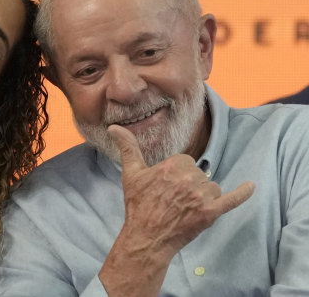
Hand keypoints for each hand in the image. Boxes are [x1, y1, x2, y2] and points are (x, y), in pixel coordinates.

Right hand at [98, 125, 254, 296]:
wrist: (146, 238)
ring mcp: (201, 196)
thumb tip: (114, 128)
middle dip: (190, 186)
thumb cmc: (138, 206)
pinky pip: (232, 199)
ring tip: (186, 208)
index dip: (177, 174)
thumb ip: (127, 147)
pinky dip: (243, 193)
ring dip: (203, 196)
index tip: (166, 187)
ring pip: (211, 187)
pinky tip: (251, 186)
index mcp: (173, 165)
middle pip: (200, 174)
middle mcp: (189, 178)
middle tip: (173, 200)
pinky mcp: (211, 213)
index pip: (186, 162)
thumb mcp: (131, 173)